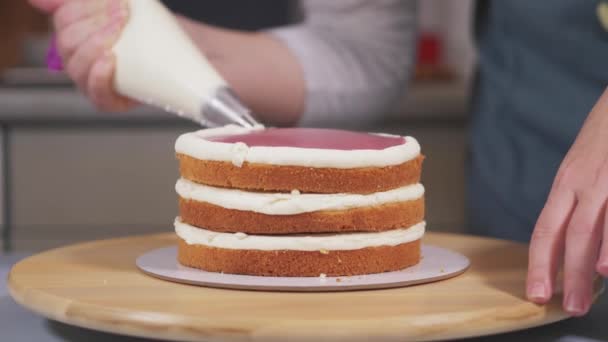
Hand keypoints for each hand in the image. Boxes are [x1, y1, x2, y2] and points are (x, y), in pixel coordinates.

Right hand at [29, 0, 135, 110]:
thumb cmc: (143, 36)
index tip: (117, 2)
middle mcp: (76, 60)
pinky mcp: (108, 101)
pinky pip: (96, 92)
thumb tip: (35, 1)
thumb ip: (81, 3)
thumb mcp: (114, 13)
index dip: (87, 7)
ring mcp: (90, 82)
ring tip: (120, 30)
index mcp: (73, 35)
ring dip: (98, 44)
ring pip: (78, 65)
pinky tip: (110, 60)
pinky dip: (100, 75)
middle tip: (123, 15)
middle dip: (96, 24)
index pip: (65, 18)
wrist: (168, 62)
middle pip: (68, 41)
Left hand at [527, 87, 607, 315]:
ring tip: (587, 297)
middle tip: (567, 306)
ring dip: (588, 267)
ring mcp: (607, 179)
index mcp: (566, 184)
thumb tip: (579, 248)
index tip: (536, 291)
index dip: (539, 263)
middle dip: (564, 275)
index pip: (545, 229)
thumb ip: (579, 205)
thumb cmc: (605, 139)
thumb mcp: (583, 170)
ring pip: (592, 228)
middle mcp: (583, 183)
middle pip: (567, 235)